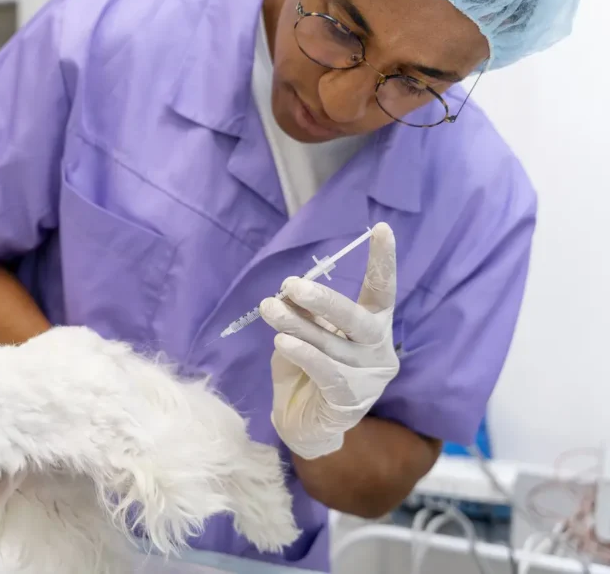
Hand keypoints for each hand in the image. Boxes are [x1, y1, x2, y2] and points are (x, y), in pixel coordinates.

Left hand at [260, 223, 399, 459]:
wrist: (305, 424)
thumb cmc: (307, 369)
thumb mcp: (305, 332)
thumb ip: (304, 312)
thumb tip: (289, 288)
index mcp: (372, 327)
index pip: (382, 292)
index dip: (382, 262)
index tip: (381, 228)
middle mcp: (377, 350)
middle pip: (357, 319)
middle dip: (324, 300)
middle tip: (292, 283)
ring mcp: (368, 378)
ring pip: (332, 345)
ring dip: (297, 324)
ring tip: (269, 308)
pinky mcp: (349, 401)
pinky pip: (327, 373)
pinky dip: (305, 355)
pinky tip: (284, 341)